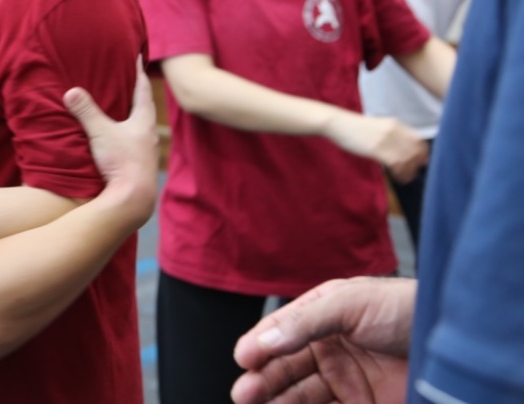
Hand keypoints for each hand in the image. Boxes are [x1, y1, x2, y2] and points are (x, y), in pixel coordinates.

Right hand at [63, 63, 157, 220]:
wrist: (133, 199)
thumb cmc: (122, 162)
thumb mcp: (101, 133)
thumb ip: (86, 112)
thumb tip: (71, 91)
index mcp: (143, 121)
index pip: (142, 90)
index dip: (138, 72)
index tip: (139, 56)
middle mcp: (148, 135)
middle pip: (144, 108)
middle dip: (137, 94)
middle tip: (130, 80)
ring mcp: (145, 152)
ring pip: (140, 127)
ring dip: (132, 117)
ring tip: (122, 110)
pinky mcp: (138, 166)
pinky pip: (134, 143)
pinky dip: (127, 136)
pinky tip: (119, 140)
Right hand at [232, 277, 413, 403]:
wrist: (455, 341)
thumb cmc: (404, 308)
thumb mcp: (349, 303)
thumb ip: (304, 322)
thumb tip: (264, 340)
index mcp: (321, 316)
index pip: (280, 332)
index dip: (258, 345)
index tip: (242, 359)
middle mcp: (329, 348)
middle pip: (285, 367)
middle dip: (262, 380)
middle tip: (244, 394)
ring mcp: (347, 379)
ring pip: (300, 394)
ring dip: (277, 401)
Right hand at [325, 114, 428, 183]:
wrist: (338, 124)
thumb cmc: (354, 126)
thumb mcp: (377, 126)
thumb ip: (391, 134)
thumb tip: (401, 149)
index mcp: (395, 124)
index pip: (418, 139)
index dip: (422, 152)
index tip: (421, 161)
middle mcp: (394, 131)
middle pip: (415, 150)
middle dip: (417, 163)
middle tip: (414, 173)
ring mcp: (386, 140)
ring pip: (407, 159)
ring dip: (409, 171)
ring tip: (405, 178)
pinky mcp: (377, 149)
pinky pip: (396, 164)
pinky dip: (400, 173)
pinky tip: (398, 177)